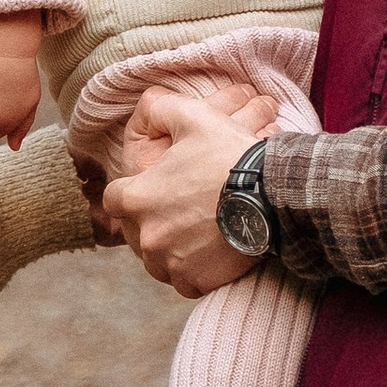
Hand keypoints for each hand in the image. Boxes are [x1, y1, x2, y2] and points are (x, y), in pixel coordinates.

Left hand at [101, 85, 262, 296]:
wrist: (273, 196)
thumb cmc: (230, 156)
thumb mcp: (194, 116)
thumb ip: (161, 108)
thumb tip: (147, 105)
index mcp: (137, 198)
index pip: (114, 198)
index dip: (131, 191)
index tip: (150, 189)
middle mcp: (147, 236)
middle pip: (138, 231)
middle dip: (155, 221)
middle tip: (182, 211)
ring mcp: (170, 263)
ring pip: (160, 259)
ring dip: (171, 249)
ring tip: (195, 234)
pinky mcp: (195, 282)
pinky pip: (185, 282)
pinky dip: (194, 272)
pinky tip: (209, 256)